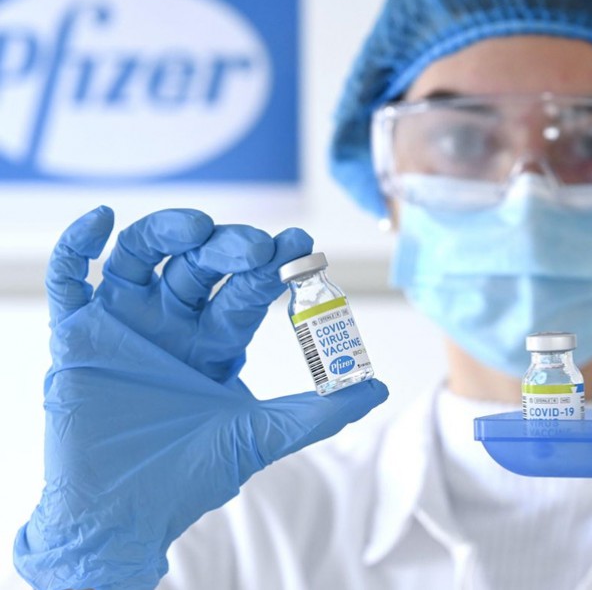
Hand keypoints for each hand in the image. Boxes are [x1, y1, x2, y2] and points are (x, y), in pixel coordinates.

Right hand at [14, 207, 387, 589]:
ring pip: (141, 257)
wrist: (125, 513)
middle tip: (255, 249)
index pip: (246, 290)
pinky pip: (70, 278)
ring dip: (166, 233)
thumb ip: (321, 412)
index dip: (273, 266)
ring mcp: (125, 323)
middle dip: (229, 250)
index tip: (301, 245)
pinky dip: (79, 246)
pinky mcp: (77, 333)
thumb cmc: (192, 476)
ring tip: (195, 228)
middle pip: (199, 266)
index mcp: (215, 341)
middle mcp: (172, 323)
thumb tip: (380, 388)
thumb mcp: (263, 435)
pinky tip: (102, 220)